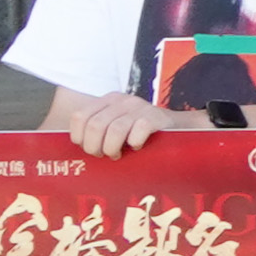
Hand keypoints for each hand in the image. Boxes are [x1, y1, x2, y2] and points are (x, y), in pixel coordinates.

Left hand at [60, 93, 175, 159]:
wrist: (181, 127)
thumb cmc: (143, 133)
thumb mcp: (118, 125)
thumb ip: (100, 130)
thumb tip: (75, 150)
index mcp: (108, 100)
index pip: (79, 116)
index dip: (78, 137)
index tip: (87, 148)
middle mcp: (122, 100)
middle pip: (94, 125)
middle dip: (94, 146)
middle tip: (103, 155)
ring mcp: (139, 107)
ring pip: (113, 130)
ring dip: (111, 148)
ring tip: (117, 155)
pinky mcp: (155, 116)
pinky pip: (137, 131)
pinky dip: (134, 144)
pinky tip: (137, 147)